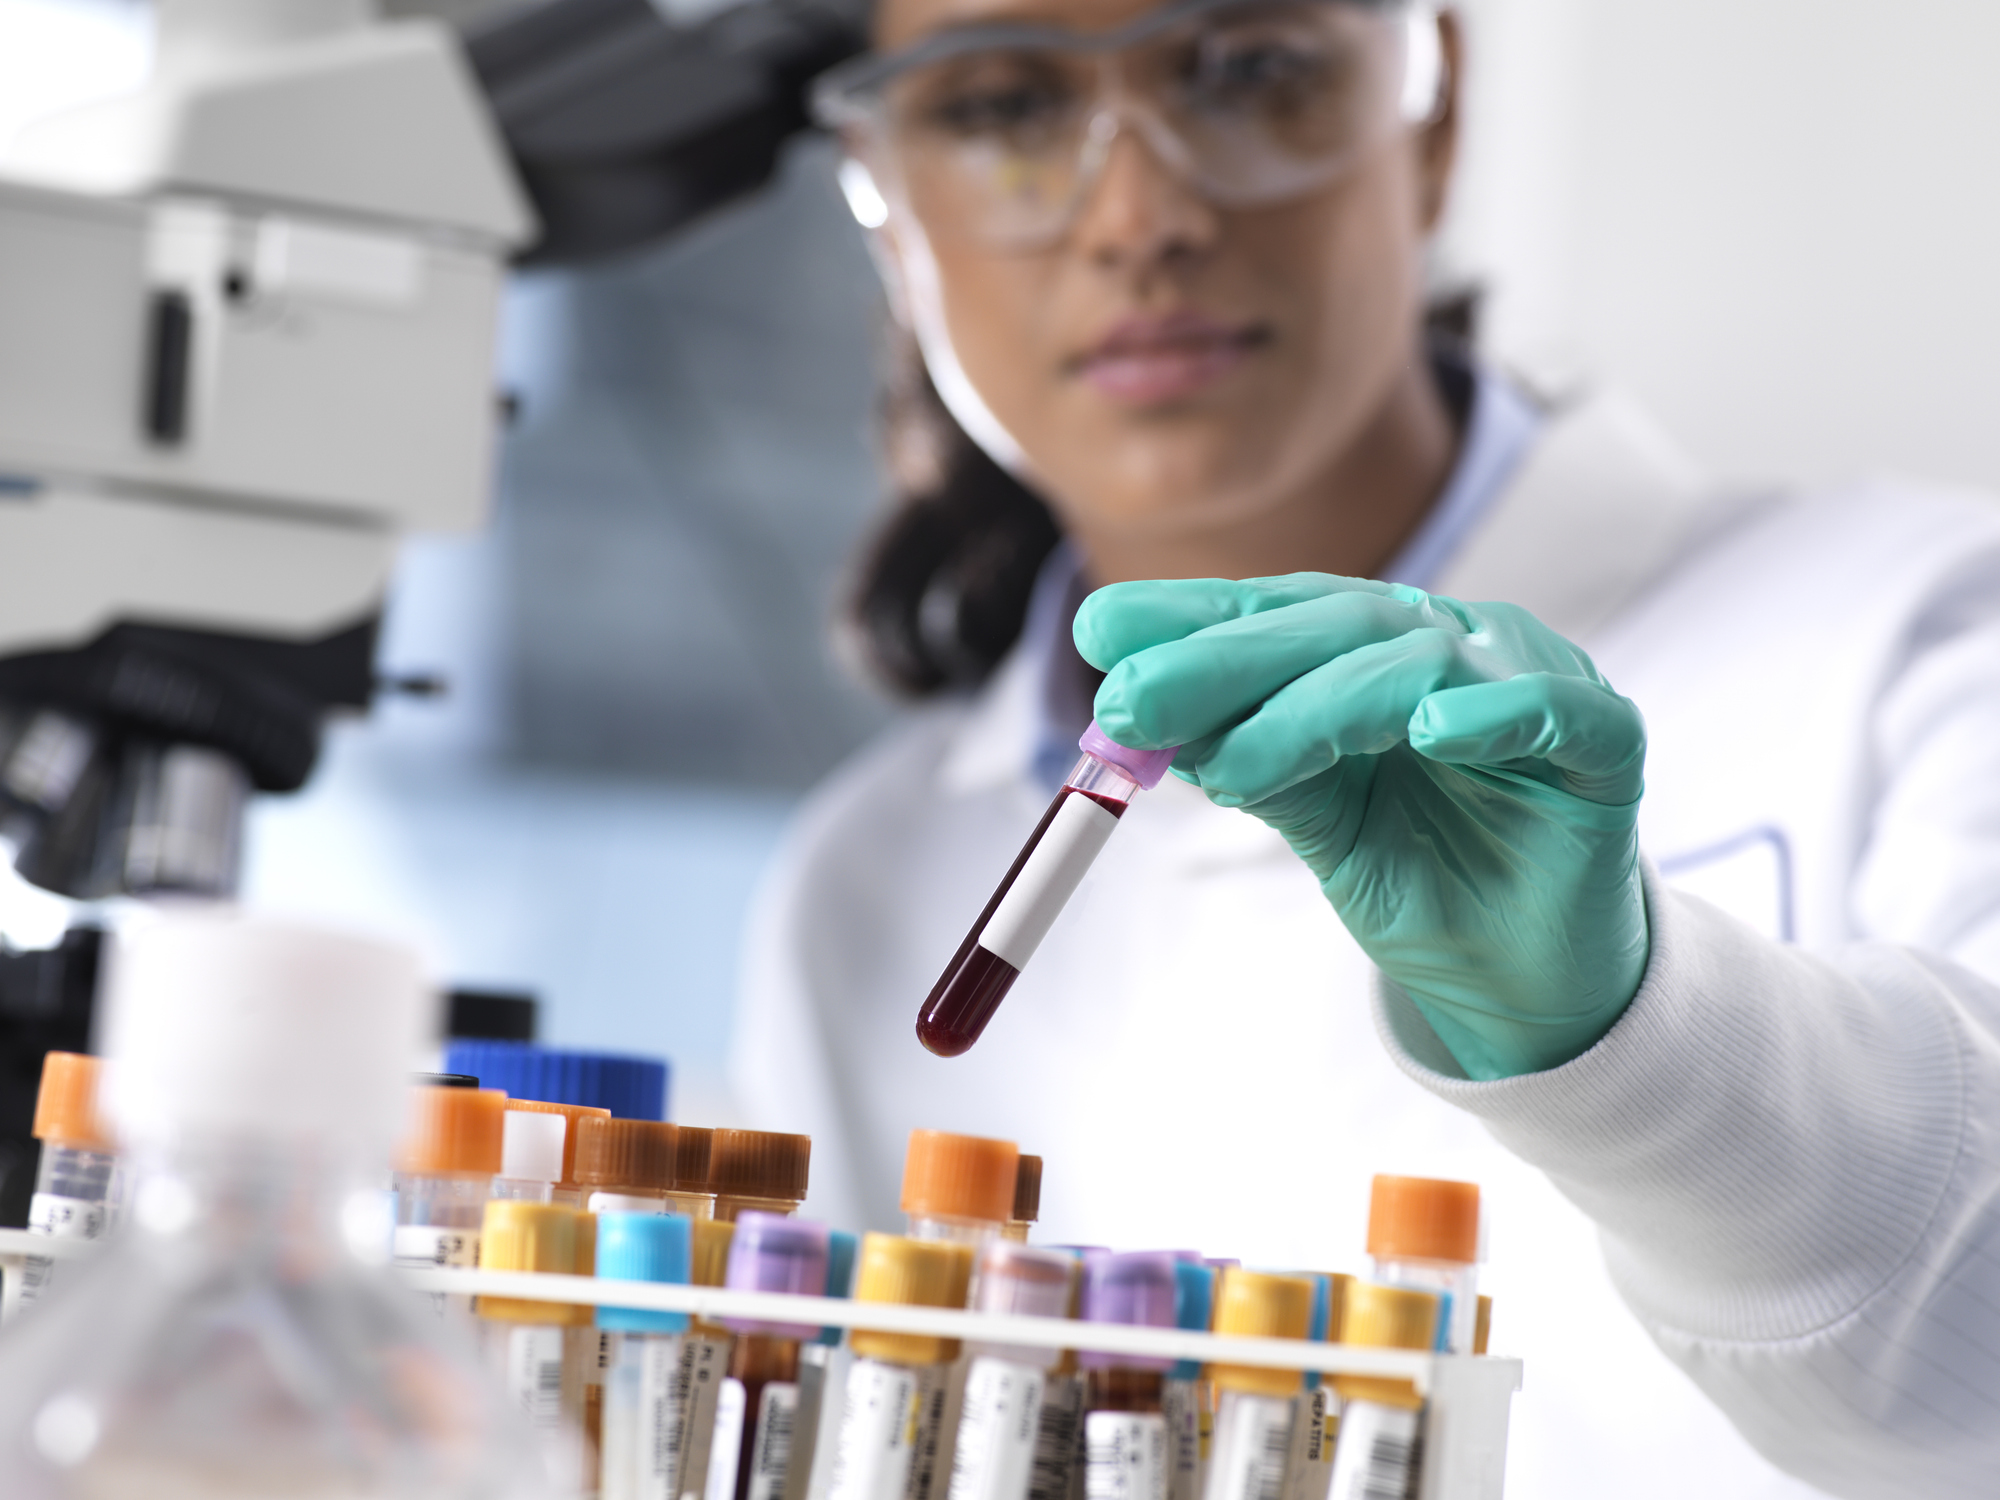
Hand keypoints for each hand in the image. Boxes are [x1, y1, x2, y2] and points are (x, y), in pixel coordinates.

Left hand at [1076, 574, 1648, 1080]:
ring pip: (1418, 663)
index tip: (1097, 630)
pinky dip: (1492, 710)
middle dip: (1222, 661)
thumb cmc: (1424, 881)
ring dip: (1316, 708)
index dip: (1191, 617)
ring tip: (1234, 767)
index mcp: (1377, 652)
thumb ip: (1251, 761)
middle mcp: (1452, 647)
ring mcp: (1530, 685)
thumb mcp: (1315, 821)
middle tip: (1130, 704)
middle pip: (1335, 625)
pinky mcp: (1604, 743)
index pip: (1278, 613)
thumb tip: (1138, 722)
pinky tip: (1428, 730)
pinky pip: (1552, 710)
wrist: (1528, 980)